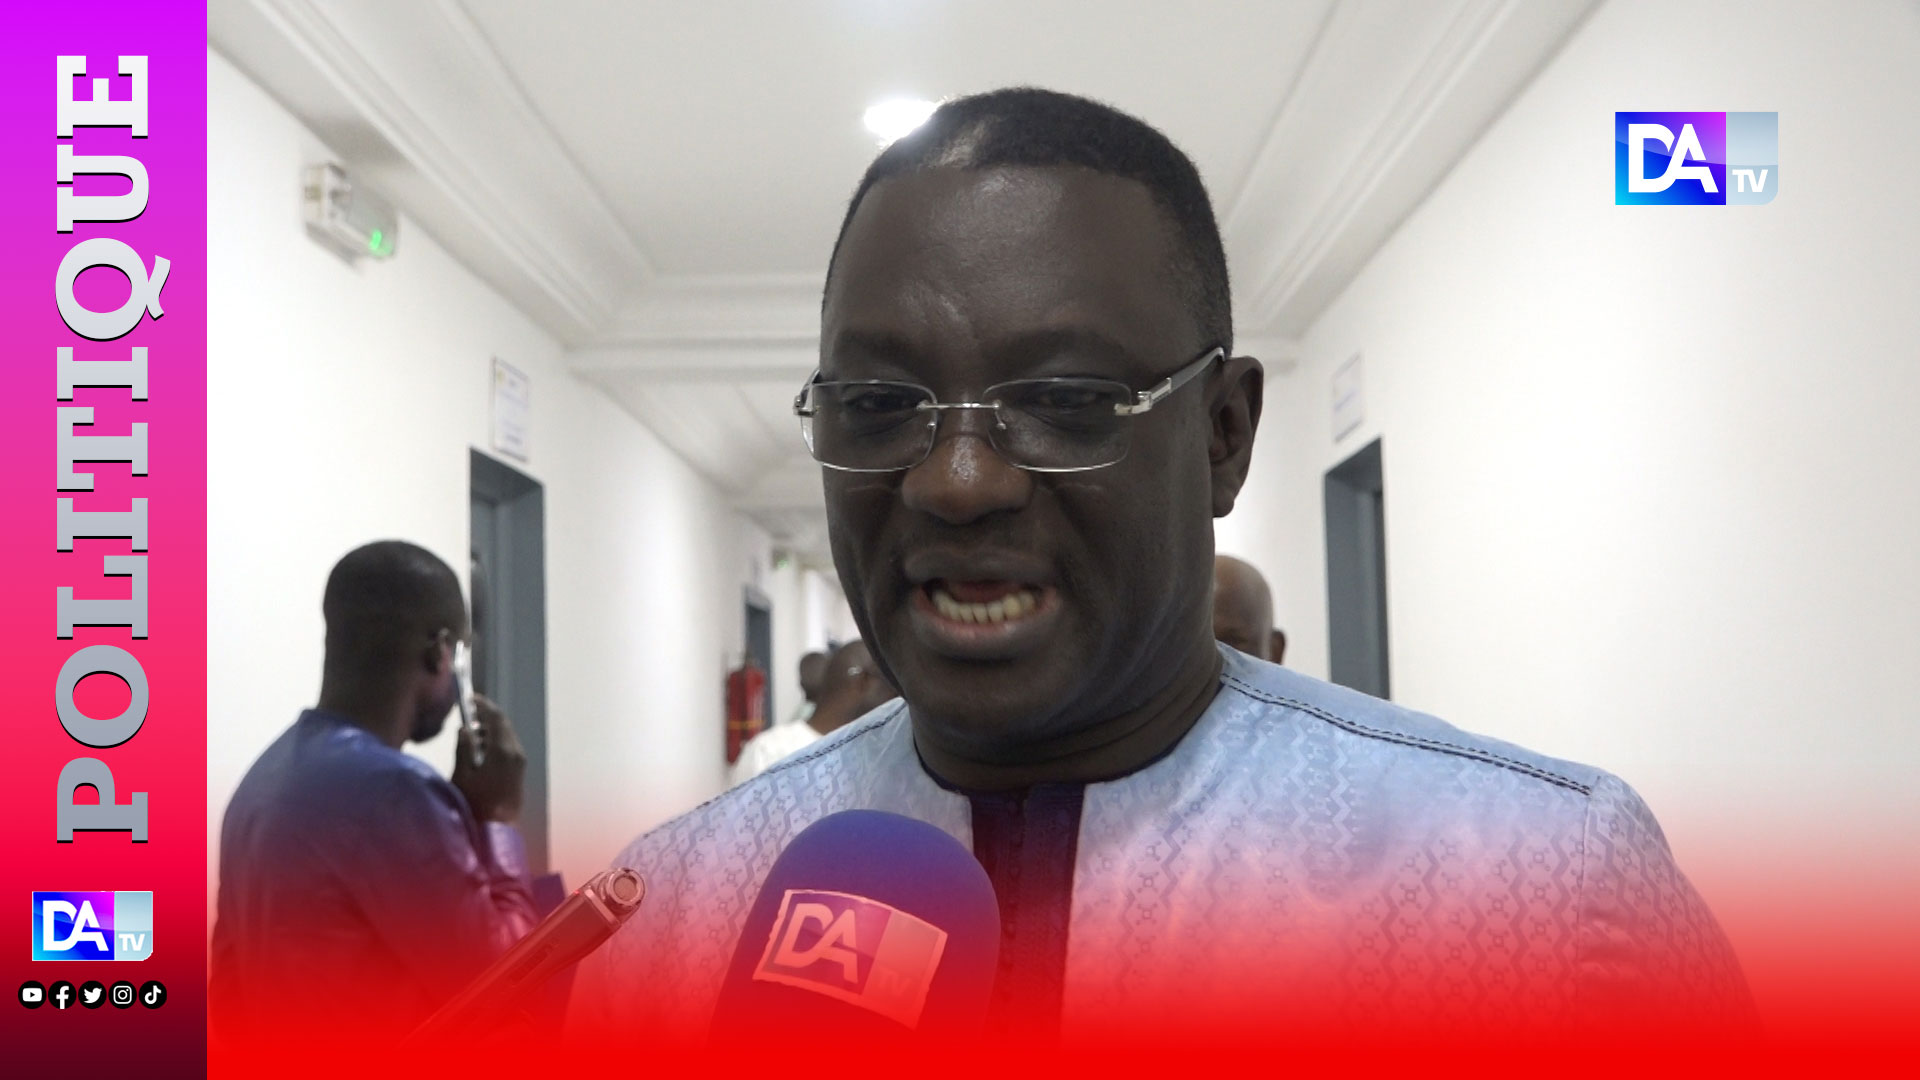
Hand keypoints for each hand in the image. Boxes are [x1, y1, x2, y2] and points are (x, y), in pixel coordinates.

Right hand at [451, 694, 526, 823]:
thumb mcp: (462, 773)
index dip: (483, 705)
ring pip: (506, 737)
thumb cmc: (475, 804)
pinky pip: (508, 749)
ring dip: (491, 730)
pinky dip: (495, 743)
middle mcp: (516, 753)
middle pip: (503, 725)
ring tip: (471, 733)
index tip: (470, 698)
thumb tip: (465, 729)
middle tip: (469, 713)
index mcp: (503, 750)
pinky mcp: (519, 773)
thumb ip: (464, 747)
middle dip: (487, 717)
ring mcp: (520, 763)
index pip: (496, 717)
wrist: (496, 832)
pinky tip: (480, 751)